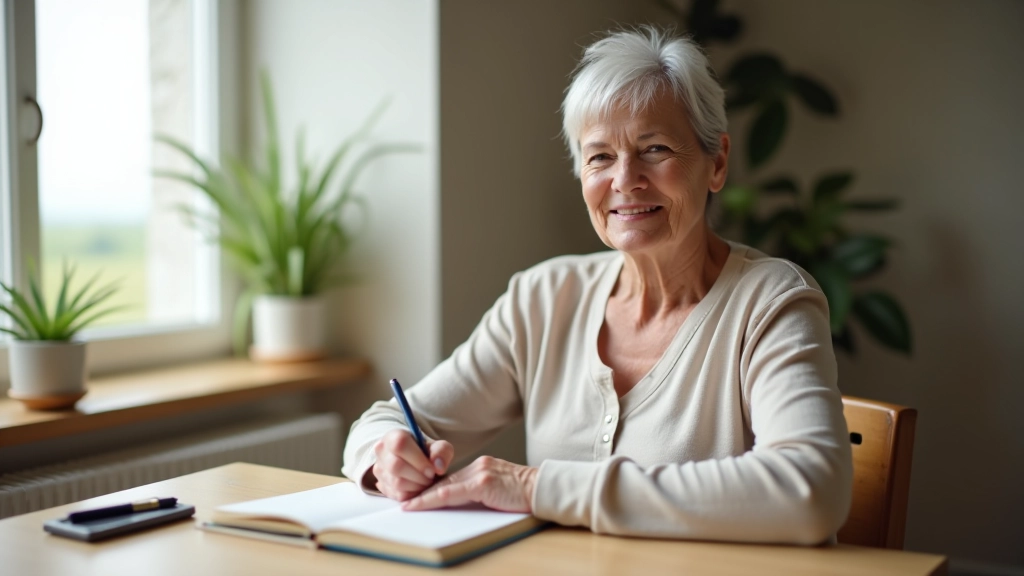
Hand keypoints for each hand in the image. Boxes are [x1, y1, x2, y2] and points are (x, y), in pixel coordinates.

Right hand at [372, 430, 454, 501]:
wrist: (417, 462)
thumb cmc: (427, 453)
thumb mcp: (439, 447)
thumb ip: (441, 452)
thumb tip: (438, 467)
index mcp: (393, 436)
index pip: (400, 445)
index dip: (418, 460)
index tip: (432, 470)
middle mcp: (381, 451)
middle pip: (396, 466)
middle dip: (418, 476)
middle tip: (430, 478)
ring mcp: (379, 469)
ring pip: (396, 483)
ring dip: (416, 486)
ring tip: (426, 482)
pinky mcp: (381, 485)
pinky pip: (397, 495)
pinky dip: (412, 494)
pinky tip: (418, 487)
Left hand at [401, 456, 537, 512]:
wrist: (542, 489)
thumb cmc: (525, 494)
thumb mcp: (499, 489)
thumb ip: (481, 491)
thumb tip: (461, 503)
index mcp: (482, 467)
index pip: (451, 479)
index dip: (433, 488)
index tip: (417, 496)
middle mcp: (478, 466)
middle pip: (444, 481)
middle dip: (423, 492)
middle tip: (406, 501)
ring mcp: (480, 473)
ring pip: (444, 486)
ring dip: (423, 497)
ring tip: (408, 505)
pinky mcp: (482, 483)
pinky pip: (451, 493)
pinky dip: (433, 499)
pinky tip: (420, 504)